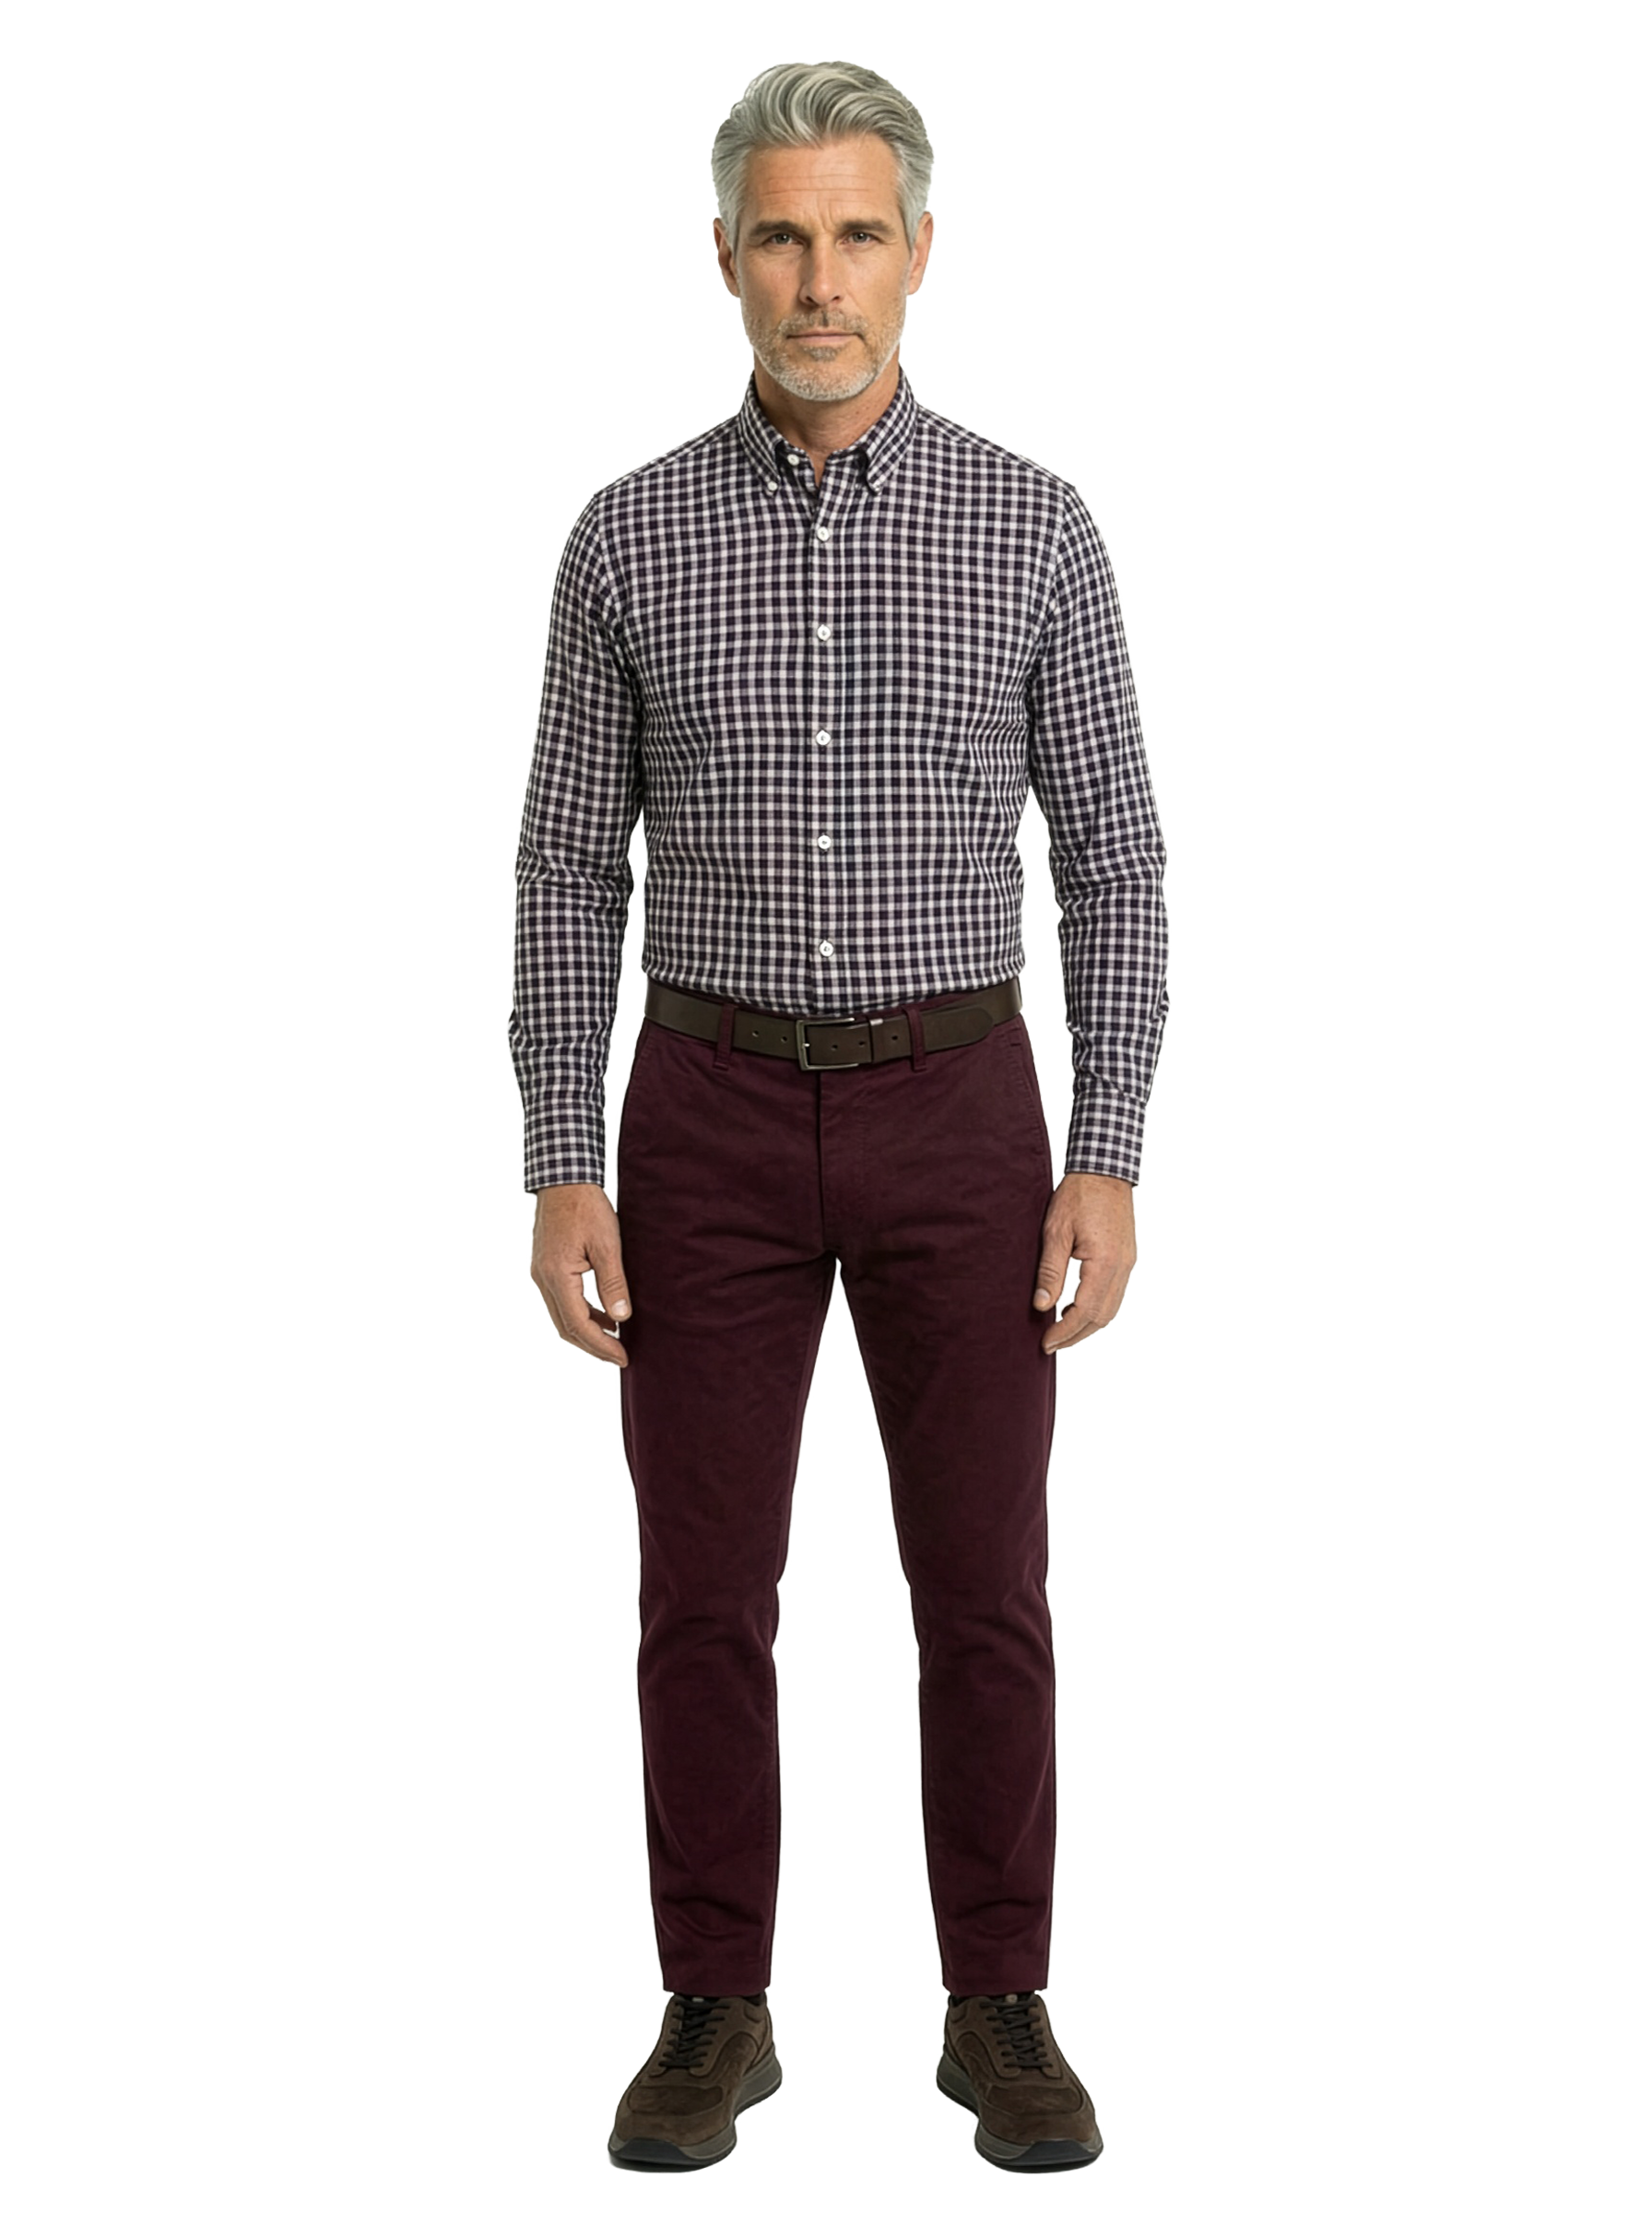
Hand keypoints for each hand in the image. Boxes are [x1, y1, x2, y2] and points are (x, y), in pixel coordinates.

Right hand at [529, 1183, 632, 1367]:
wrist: (563, 1179)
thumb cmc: (586, 1206)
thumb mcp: (608, 1244)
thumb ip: (613, 1282)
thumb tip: (621, 1318)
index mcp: (557, 1275)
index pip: (578, 1324)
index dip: (601, 1346)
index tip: (623, 1357)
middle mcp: (544, 1279)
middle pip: (566, 1327)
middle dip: (593, 1345)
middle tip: (620, 1356)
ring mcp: (542, 1273)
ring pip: (562, 1315)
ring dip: (587, 1330)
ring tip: (615, 1338)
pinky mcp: (546, 1267)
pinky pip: (561, 1300)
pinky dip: (581, 1313)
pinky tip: (603, 1313)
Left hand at [1033, 1172, 1136, 1355]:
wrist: (1104, 1171)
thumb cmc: (1078, 1196)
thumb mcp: (1055, 1232)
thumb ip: (1050, 1271)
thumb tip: (1041, 1305)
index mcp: (1105, 1263)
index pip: (1085, 1311)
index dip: (1064, 1331)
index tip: (1045, 1342)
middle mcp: (1122, 1268)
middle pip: (1102, 1317)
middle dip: (1075, 1335)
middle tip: (1049, 1343)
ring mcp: (1127, 1264)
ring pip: (1110, 1308)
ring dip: (1086, 1324)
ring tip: (1060, 1330)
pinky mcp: (1126, 1258)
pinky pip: (1114, 1294)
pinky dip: (1096, 1308)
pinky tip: (1075, 1307)